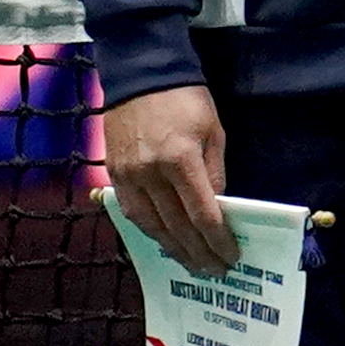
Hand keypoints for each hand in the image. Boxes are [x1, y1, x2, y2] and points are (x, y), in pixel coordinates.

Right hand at [104, 84, 237, 270]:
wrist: (140, 75)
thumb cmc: (186, 100)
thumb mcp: (213, 132)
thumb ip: (214, 173)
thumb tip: (217, 208)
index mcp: (181, 161)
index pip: (202, 214)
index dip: (218, 241)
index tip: (231, 256)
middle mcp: (150, 173)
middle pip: (176, 226)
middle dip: (198, 252)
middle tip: (215, 271)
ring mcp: (127, 175)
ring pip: (150, 225)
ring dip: (172, 248)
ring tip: (191, 264)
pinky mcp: (113, 173)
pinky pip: (130, 211)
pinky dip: (149, 230)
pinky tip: (164, 241)